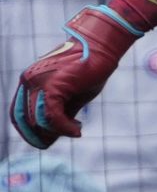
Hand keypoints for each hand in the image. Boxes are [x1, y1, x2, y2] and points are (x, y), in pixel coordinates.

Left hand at [12, 4, 144, 147]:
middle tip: (50, 144)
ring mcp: (38, 82)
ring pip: (39, 119)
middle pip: (24, 119)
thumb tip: (55, 134)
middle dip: (36, 136)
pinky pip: (52, 116)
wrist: (103, 47)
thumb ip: (61, 112)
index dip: (27, 131)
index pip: (18, 113)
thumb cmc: (91, 68)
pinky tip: (77, 130)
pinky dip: (64, 128)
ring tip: (75, 132)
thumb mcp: (72, 94)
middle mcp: (28, 81)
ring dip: (56, 132)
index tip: (43, 141)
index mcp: (29, 81)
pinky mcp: (53, 86)